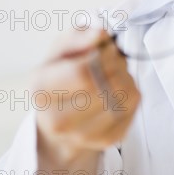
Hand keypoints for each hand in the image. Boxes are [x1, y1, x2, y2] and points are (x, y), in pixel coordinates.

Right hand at [33, 28, 140, 163]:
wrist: (60, 113)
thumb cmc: (62, 73)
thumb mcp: (62, 47)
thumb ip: (79, 36)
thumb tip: (99, 33)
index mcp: (41, 89)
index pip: (83, 72)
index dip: (103, 55)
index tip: (107, 48)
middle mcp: (56, 119)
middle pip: (106, 86)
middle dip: (118, 65)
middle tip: (115, 59)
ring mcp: (81, 135)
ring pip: (122, 98)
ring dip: (127, 78)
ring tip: (118, 72)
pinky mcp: (105, 141)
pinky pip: (132, 109)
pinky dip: (133, 92)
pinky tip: (121, 88)